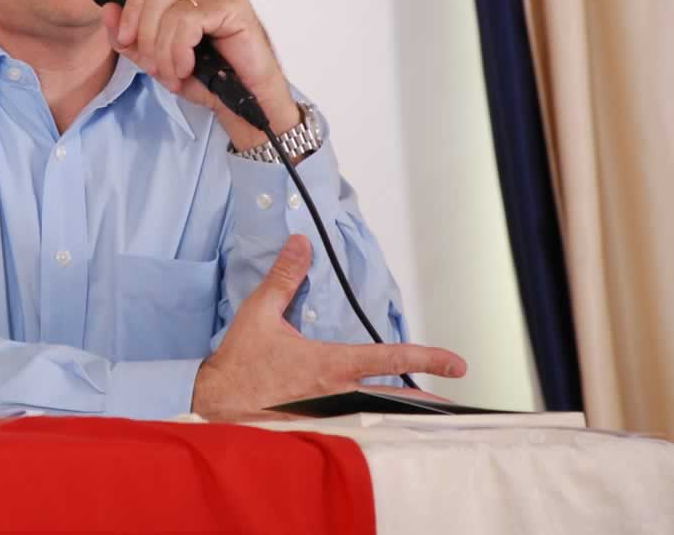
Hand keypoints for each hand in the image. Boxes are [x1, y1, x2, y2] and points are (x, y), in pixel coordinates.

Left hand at [101, 0, 299, 148]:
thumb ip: (129, 35)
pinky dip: (180, 51)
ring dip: (163, 51)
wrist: (242, 98)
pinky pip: (188, 22)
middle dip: (146, 38)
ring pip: (169, 12)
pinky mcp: (233, 2)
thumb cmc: (208, 74)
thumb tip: (108, 10)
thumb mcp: (156, 55)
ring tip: (173, 74)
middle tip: (153, 68)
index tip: (125, 40)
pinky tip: (187, 67)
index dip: (130, 10)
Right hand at [190, 235, 466, 416]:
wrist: (217, 405)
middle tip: (452, 401)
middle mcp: (339, 394)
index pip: (390, 359)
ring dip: (403, 414)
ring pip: (378, 416)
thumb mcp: (260, 313)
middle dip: (426, 400)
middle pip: (396, 399)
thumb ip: (285, 278)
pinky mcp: (317, 428)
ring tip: (427, 415)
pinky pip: (354, 427)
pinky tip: (380, 426)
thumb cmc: (240, 363)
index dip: (427, 358)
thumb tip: (301, 244)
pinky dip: (373, 426)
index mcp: (332, 365)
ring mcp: (330, 416)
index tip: (456, 363)